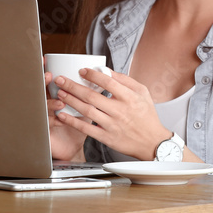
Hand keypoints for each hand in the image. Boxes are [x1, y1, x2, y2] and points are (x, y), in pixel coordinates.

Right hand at [45, 70, 88, 160]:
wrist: (72, 148)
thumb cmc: (79, 127)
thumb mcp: (86, 108)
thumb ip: (92, 93)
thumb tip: (105, 76)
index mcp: (58, 97)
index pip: (50, 82)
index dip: (47, 72)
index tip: (47, 62)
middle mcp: (49, 106)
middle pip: (43, 92)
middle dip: (45, 83)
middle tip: (50, 76)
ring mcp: (46, 118)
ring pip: (43, 108)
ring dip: (51, 103)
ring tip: (60, 101)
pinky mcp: (46, 132)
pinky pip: (47, 125)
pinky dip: (53, 121)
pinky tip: (60, 118)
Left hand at [53, 68, 171, 160]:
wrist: (152, 142)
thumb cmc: (147, 116)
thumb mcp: (143, 92)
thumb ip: (125, 80)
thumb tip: (108, 71)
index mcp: (129, 98)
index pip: (107, 82)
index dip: (92, 75)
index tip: (82, 71)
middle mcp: (119, 111)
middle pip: (91, 96)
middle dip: (72, 86)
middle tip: (61, 80)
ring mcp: (112, 125)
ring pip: (86, 111)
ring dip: (70, 101)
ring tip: (60, 93)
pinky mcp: (106, 137)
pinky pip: (86, 128)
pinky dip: (72, 121)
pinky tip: (62, 115)